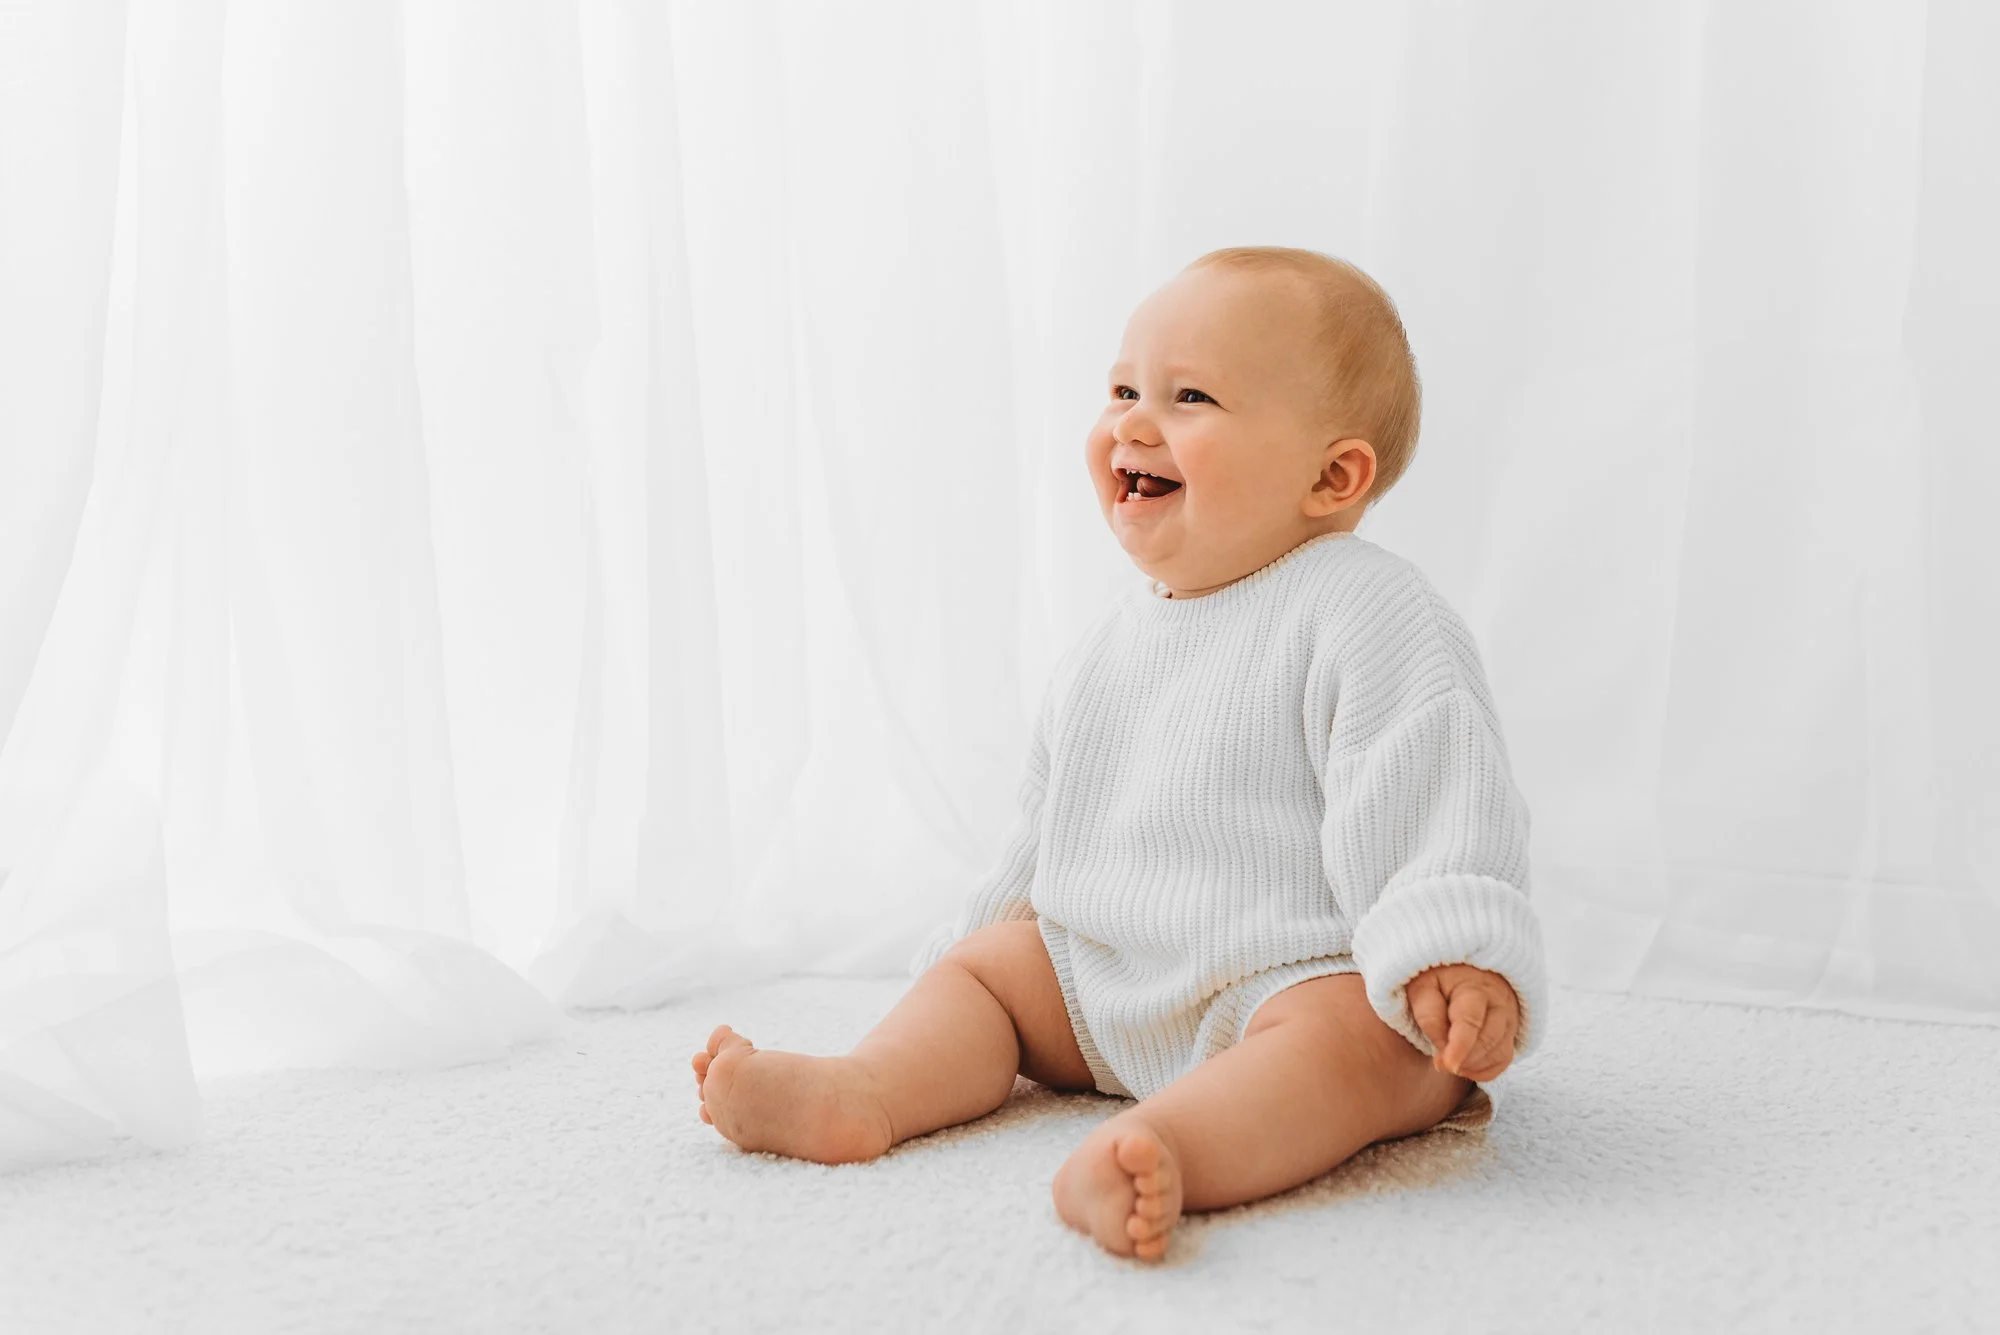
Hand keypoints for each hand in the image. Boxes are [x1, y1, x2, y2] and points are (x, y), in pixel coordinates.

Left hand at [1406, 963, 1518, 1081]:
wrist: (1466, 971)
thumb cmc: (1440, 980)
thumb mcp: (1424, 985)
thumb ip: (1428, 1012)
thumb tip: (1442, 1044)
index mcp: (1474, 988)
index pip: (1471, 1020)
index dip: (1460, 1046)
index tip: (1448, 1064)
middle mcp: (1499, 1005)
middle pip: (1488, 1040)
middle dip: (1463, 1058)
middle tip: (1439, 1061)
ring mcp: (1509, 1021)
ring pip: (1498, 1053)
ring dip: (1472, 1065)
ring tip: (1448, 1060)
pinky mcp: (1511, 1035)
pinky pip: (1503, 1062)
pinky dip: (1483, 1071)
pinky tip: (1464, 1065)